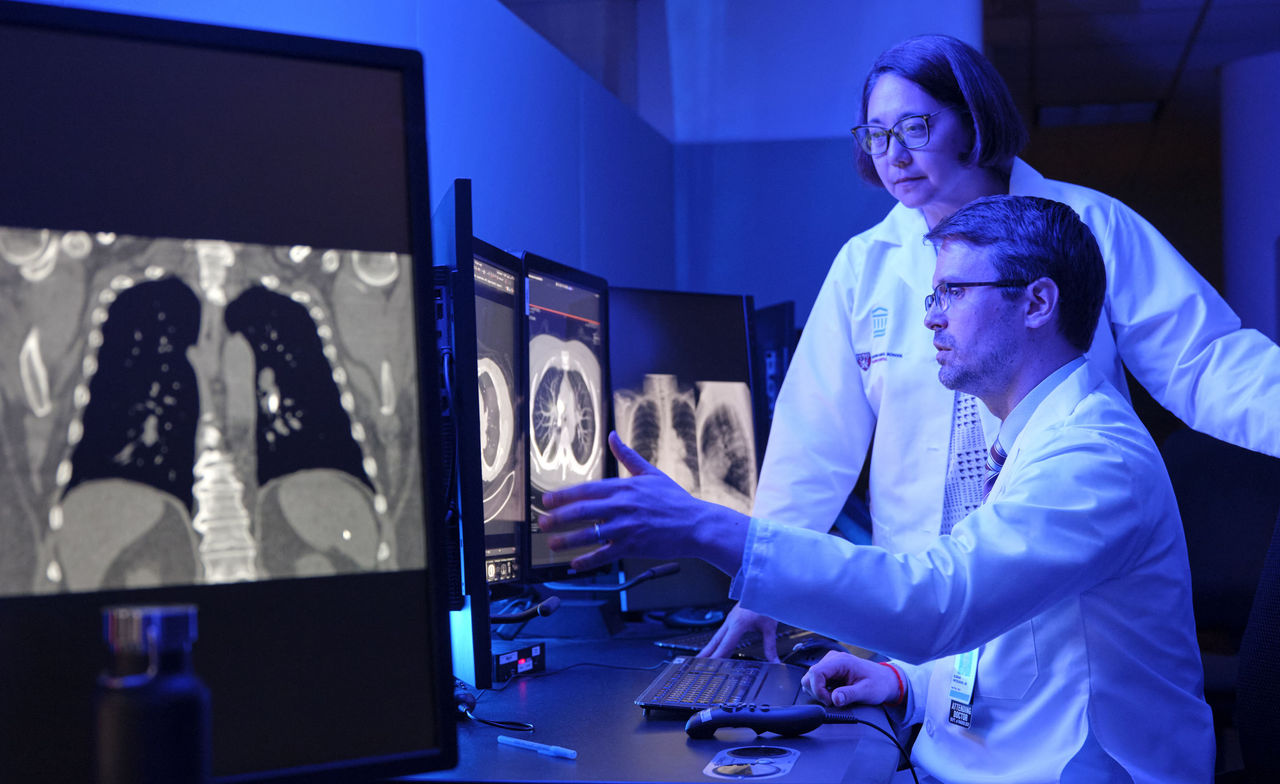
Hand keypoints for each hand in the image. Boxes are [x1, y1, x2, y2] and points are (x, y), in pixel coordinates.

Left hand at [539, 431, 748, 572]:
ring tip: (552, 542)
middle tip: (542, 522)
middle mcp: (623, 506)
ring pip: (590, 534)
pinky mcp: (633, 546)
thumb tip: (613, 436)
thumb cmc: (675, 500)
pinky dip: (587, 560)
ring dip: (567, 539)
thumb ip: (628, 456)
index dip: (564, 495)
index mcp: (625, 487)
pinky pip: (604, 554)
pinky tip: (575, 563)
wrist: (697, 524)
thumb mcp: (651, 473)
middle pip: (582, 511)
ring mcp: (627, 527)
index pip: (587, 490)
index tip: (547, 500)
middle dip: (558, 517)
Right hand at [698, 605, 779, 661]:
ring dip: (709, 647)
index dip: (718, 655)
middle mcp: (731, 621)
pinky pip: (721, 632)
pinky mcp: (732, 618)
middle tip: (697, 662)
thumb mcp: (769, 627)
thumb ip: (770, 646)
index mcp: (739, 623)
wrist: (764, 586)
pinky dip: (717, 642)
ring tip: (702, 657)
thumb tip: (774, 661)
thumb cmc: (766, 602)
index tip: (711, 664)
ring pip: (717, 636)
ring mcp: (730, 619)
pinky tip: (716, 648)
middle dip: (706, 652)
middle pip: (716, 640)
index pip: (726, 644)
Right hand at [800, 652, 900, 707]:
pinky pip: (816, 681)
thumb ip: (850, 695)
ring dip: (819, 692)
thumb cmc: (878, 683)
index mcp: (841, 661)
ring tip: (836, 696)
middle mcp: (832, 659)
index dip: (818, 690)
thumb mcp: (867, 691)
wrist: (884, 680)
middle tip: (833, 700)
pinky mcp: (829, 670)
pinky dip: (822, 691)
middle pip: (810, 676)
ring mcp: (829, 664)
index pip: (816, 672)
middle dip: (818, 692)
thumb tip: (835, 699)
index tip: (829, 701)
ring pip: (810, 679)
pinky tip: (835, 693)